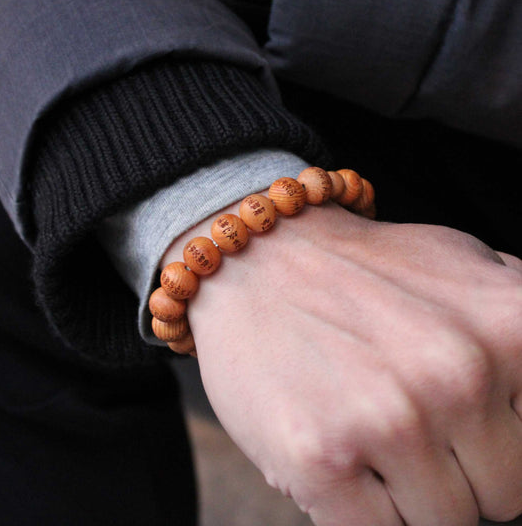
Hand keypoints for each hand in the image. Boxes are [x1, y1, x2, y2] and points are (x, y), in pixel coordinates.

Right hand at [164, 202, 521, 524]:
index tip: (462, 411)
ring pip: (443, 522)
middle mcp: (458, 374)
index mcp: (512, 327)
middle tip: (403, 405)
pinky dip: (359, 505)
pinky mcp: (321, 459)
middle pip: (503, 495)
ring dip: (405, 486)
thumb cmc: (365, 269)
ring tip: (365, 418)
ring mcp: (389, 419)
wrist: (260, 257)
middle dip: (457, 464)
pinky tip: (336, 441)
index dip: (500, 433)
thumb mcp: (467, 264)